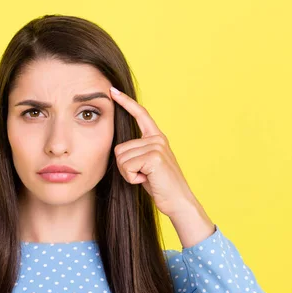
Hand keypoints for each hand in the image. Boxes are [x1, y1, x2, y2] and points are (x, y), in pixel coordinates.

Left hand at [109, 86, 197, 217]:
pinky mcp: (155, 157)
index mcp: (156, 137)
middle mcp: (157, 139)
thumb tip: (119, 148)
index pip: (140, 114)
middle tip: (143, 176)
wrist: (178, 201)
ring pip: (121, 159)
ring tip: (146, 178)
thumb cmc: (160, 186)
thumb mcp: (147, 164)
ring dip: (129, 174)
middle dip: (125, 167)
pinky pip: (127, 167)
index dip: (126, 102)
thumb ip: (137, 152)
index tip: (112, 90)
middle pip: (119, 148)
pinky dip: (132, 179)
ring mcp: (157, 146)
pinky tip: (147, 181)